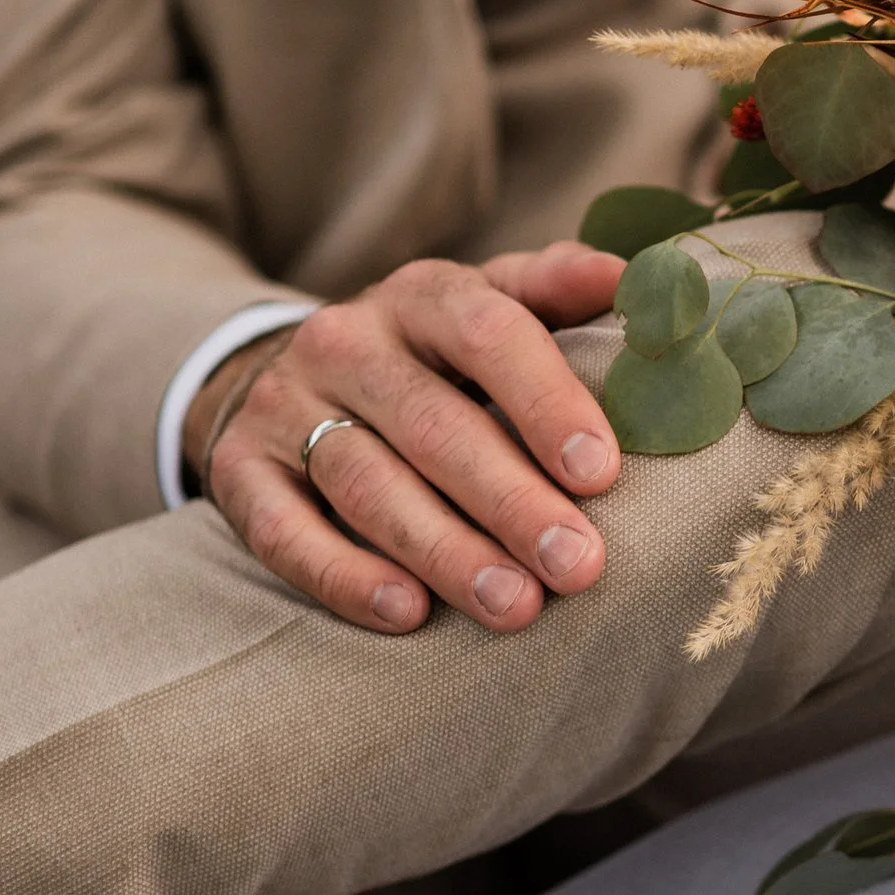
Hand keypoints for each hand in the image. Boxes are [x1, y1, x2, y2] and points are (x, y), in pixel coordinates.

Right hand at [194, 243, 627, 633]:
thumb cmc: (437, 350)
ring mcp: (286, 405)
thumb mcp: (493, 301)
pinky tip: (408, 614)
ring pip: (368, 485)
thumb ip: (563, 289)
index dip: (548, 403)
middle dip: (512, 501)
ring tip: (515, 606)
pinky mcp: (240, 468)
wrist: (292, 371)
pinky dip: (346, 576)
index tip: (603, 473)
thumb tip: (654, 280)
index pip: (490, 335)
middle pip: (434, 426)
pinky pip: (284, 532)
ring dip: (445, 551)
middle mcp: (348, 341)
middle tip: (579, 564)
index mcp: (426, 294)